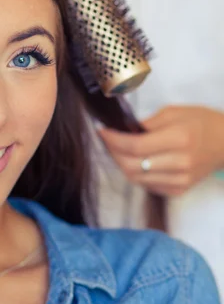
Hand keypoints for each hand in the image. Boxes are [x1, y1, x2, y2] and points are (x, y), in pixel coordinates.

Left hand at [99, 106, 223, 196]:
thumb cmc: (201, 122)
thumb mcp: (175, 112)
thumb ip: (148, 123)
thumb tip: (123, 131)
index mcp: (179, 138)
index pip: (135, 146)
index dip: (114, 140)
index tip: (103, 131)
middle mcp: (179, 163)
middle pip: (132, 165)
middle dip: (114, 153)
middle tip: (108, 141)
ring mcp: (179, 181)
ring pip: (136, 179)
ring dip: (122, 164)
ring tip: (118, 151)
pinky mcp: (178, 191)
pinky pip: (147, 186)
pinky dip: (136, 175)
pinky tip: (135, 162)